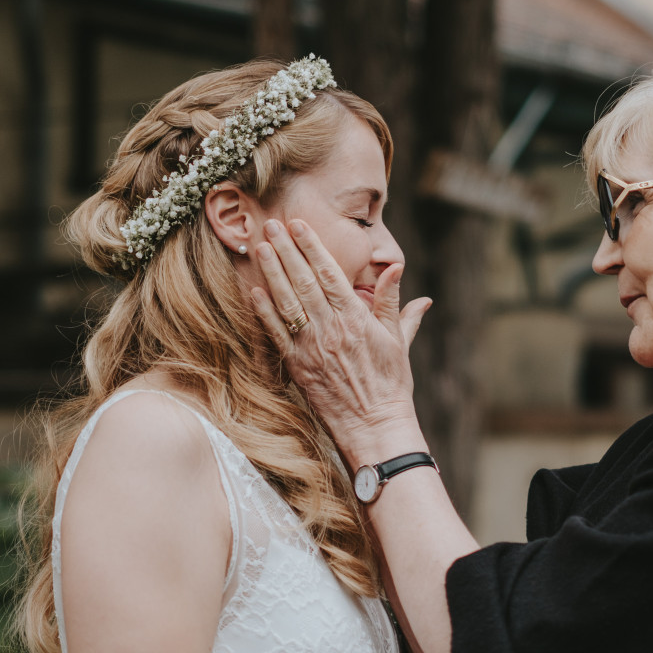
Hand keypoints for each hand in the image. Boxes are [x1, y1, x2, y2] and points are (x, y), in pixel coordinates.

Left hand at [251, 218, 432, 465]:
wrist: (375, 428)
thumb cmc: (390, 385)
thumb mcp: (398, 340)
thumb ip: (392, 303)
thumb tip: (397, 270)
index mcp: (356, 319)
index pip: (329, 274)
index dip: (312, 247)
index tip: (299, 225)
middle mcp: (330, 329)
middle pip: (303, 281)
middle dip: (286, 250)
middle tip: (271, 225)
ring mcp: (311, 347)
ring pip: (286, 302)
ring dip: (271, 272)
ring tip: (259, 247)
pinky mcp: (297, 366)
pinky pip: (276, 333)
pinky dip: (264, 311)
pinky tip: (254, 290)